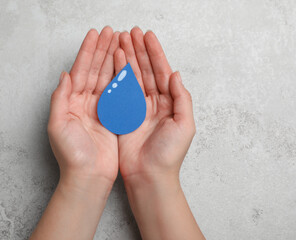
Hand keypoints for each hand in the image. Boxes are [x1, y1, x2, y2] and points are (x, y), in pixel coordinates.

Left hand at [48, 27, 119, 186]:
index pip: (80, 70)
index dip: (87, 52)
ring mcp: (100, 109)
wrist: (88, 177)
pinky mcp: (113, 118)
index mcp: (71, 102)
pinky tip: (128, 66)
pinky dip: (123, 79)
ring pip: (108, 79)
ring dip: (113, 60)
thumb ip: (60, 99)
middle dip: (103, 50)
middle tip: (112, 32)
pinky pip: (119, 94)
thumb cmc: (71, 155)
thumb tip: (65, 75)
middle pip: (95, 70)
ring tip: (121, 42)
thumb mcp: (57, 125)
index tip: (95, 35)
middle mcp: (85, 103)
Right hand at [116, 27, 194, 183]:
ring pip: (132, 78)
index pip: (162, 72)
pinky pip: (120, 92)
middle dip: (138, 51)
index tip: (147, 37)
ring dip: (127, 58)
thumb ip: (181, 98)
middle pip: (146, 71)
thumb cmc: (169, 155)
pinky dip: (117, 76)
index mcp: (170, 104)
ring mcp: (137, 108)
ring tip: (120, 40)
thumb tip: (175, 74)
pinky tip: (113, 62)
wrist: (149, 176)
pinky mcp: (123, 115)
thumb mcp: (184, 125)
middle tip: (130, 33)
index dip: (155, 54)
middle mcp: (154, 103)